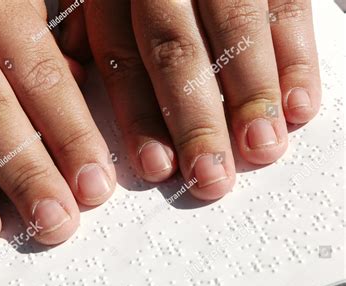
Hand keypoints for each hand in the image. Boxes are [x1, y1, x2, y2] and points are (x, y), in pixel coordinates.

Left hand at [61, 0, 320, 199]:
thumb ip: (85, 23)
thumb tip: (79, 68)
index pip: (121, 57)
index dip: (140, 117)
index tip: (156, 167)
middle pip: (176, 52)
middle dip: (195, 120)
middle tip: (210, 175)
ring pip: (236, 30)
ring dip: (252, 95)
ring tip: (260, 147)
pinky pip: (288, 8)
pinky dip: (296, 57)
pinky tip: (298, 105)